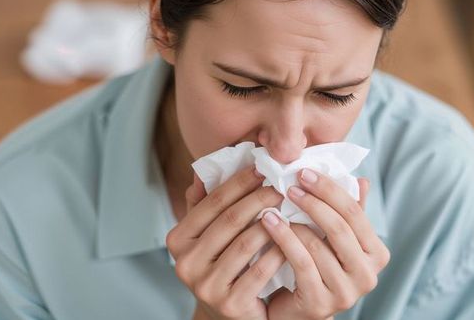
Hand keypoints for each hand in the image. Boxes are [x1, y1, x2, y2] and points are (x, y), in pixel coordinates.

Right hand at [167, 165, 287, 319]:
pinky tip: (295, 240)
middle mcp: (186, 263)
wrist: (231, 313)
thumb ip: (203, 204)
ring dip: (273, 223)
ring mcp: (205, 286)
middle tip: (283, 186)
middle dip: (260, 198)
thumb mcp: (208, 233)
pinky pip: (260, 271)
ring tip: (291, 209)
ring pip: (246, 243)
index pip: (212, 202)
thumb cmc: (223, 263)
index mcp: (178, 239)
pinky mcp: (229, 304)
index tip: (263, 167)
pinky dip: (279, 252)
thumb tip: (202, 172)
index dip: (240, 182)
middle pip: (230, 220)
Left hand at [262, 169, 390, 319]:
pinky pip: (300, 262)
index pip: (354, 212)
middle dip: (312, 201)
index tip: (304, 172)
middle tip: (289, 185)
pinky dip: (283, 238)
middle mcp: (368, 275)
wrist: (296, 309)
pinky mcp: (320, 304)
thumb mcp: (335, 238)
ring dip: (292, 219)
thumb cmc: (317, 266)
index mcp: (376, 254)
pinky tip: (268, 222)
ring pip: (318, 244)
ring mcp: (346, 293)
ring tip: (272, 203)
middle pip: (340, 227)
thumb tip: (361, 179)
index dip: (329, 189)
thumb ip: (348, 212)